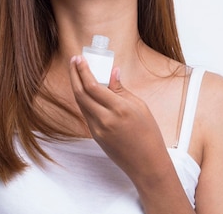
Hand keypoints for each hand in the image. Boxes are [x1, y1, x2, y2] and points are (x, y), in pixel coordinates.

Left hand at [68, 56, 168, 181]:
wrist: (147, 164)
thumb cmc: (149, 134)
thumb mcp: (140, 107)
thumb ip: (121, 89)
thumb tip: (112, 72)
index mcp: (119, 109)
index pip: (93, 86)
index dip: (83, 70)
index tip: (80, 59)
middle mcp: (104, 119)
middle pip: (80, 93)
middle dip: (74, 74)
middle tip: (73, 61)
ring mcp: (97, 130)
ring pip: (80, 103)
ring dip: (76, 86)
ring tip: (77, 72)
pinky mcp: (95, 136)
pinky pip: (86, 113)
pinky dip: (83, 99)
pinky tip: (85, 90)